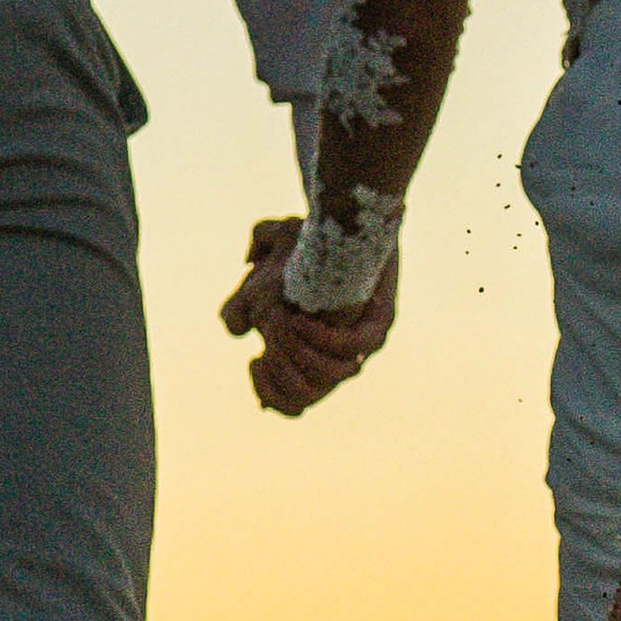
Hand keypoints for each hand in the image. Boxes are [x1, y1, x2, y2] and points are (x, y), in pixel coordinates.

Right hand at [221, 214, 397, 417]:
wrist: (345, 218)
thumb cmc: (301, 250)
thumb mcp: (260, 278)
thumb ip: (241, 305)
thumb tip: (239, 330)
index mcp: (309, 355)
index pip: (290, 401)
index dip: (268, 392)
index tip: (253, 360)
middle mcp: (336, 356)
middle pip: (306, 398)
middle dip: (279, 373)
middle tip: (266, 345)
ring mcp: (360, 341)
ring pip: (332, 377)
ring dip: (299, 357)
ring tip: (285, 327)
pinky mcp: (380, 322)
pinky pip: (354, 347)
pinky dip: (324, 339)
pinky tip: (302, 319)